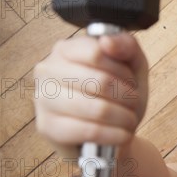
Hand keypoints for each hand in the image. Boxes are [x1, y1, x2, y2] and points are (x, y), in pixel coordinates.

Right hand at [33, 34, 148, 158]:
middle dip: (128, 97)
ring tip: (129, 120)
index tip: (130, 81)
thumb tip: (107, 41)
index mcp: (65, 49)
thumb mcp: (131, 67)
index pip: (96, 53)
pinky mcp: (48, 127)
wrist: (108, 134)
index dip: (123, 71)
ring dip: (125, 117)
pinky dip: (116, 135)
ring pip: (98, 108)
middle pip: (100, 82)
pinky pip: (91, 131)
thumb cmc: (117, 96)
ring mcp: (43, 99)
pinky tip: (122, 135)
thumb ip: (127, 46)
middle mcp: (47, 70)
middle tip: (133, 104)